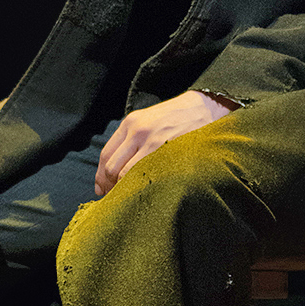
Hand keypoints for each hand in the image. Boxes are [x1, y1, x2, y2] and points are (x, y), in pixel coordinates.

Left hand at [93, 90, 234, 196]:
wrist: (204, 107)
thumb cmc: (175, 118)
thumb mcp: (148, 121)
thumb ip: (131, 140)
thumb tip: (114, 171)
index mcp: (129, 123)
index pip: (105, 155)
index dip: (101, 176)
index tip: (102, 189)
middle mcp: (136, 131)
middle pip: (111, 167)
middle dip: (110, 186)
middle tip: (115, 198)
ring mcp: (150, 140)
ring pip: (124, 174)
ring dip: (123, 189)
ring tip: (129, 198)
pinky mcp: (165, 149)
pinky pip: (143, 174)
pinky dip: (138, 186)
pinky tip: (143, 192)